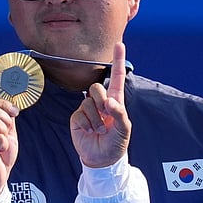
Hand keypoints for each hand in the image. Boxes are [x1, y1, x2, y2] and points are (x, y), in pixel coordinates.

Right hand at [0, 97, 18, 195]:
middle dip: (6, 120)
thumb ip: (6, 119)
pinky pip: (0, 139)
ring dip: (6, 134)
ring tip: (1, 145)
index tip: (14, 113)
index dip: (3, 103)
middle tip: (6, 134)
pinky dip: (5, 146)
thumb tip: (12, 106)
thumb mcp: (4, 134)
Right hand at [71, 42, 129, 167]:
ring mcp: (88, 109)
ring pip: (88, 100)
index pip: (116, 77)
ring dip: (96, 118)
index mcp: (116, 101)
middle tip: (106, 115)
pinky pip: (80, 112)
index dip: (118, 60)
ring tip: (100, 130)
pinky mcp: (77, 117)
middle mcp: (101, 102)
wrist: (101, 159)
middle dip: (101, 100)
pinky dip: (87, 123)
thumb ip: (119, 114)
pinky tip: (90, 131)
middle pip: (96, 87)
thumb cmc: (116, 143)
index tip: (119, 44)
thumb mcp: (124, 129)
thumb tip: (109, 103)